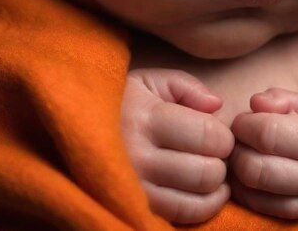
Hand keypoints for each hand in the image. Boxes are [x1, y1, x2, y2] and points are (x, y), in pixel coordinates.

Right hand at [121, 68, 234, 223]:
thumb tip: (216, 105)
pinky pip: (182, 216)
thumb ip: (187, 86)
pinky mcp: (134, 208)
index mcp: (146, 117)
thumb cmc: (123, 102)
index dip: (223, 135)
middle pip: (207, 171)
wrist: (74, 128)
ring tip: (207, 168)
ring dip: (214, 185)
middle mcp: (138, 156)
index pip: (208, 135)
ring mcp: (134, 188)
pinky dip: (203, 206)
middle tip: (213, 152)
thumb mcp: (150, 81)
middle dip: (221, 160)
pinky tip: (201, 189)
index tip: (216, 131)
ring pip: (198, 197)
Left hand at [229, 88, 297, 218]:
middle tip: (240, 140)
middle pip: (255, 166)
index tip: (244, 121)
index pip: (267, 132)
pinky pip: (256, 206)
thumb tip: (255, 104)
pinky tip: (248, 174)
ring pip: (252, 189)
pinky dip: (243, 189)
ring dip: (237, 170)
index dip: (244, 124)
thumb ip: (279, 98)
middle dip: (237, 149)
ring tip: (244, 155)